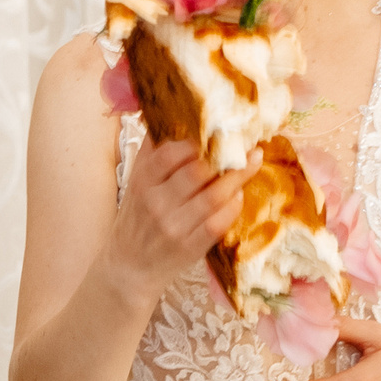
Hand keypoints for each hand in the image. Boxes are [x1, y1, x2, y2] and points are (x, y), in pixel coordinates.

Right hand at [104, 137, 260, 302]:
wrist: (128, 267)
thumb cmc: (135, 218)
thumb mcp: (134, 182)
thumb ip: (151, 152)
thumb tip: (167, 113)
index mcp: (141, 181)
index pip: (171, 152)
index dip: (198, 140)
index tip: (217, 133)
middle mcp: (156, 203)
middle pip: (199, 172)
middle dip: (227, 157)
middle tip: (246, 145)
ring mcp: (173, 226)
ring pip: (215, 196)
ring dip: (238, 178)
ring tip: (252, 163)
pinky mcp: (190, 247)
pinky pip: (220, 222)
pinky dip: (233, 206)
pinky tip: (238, 195)